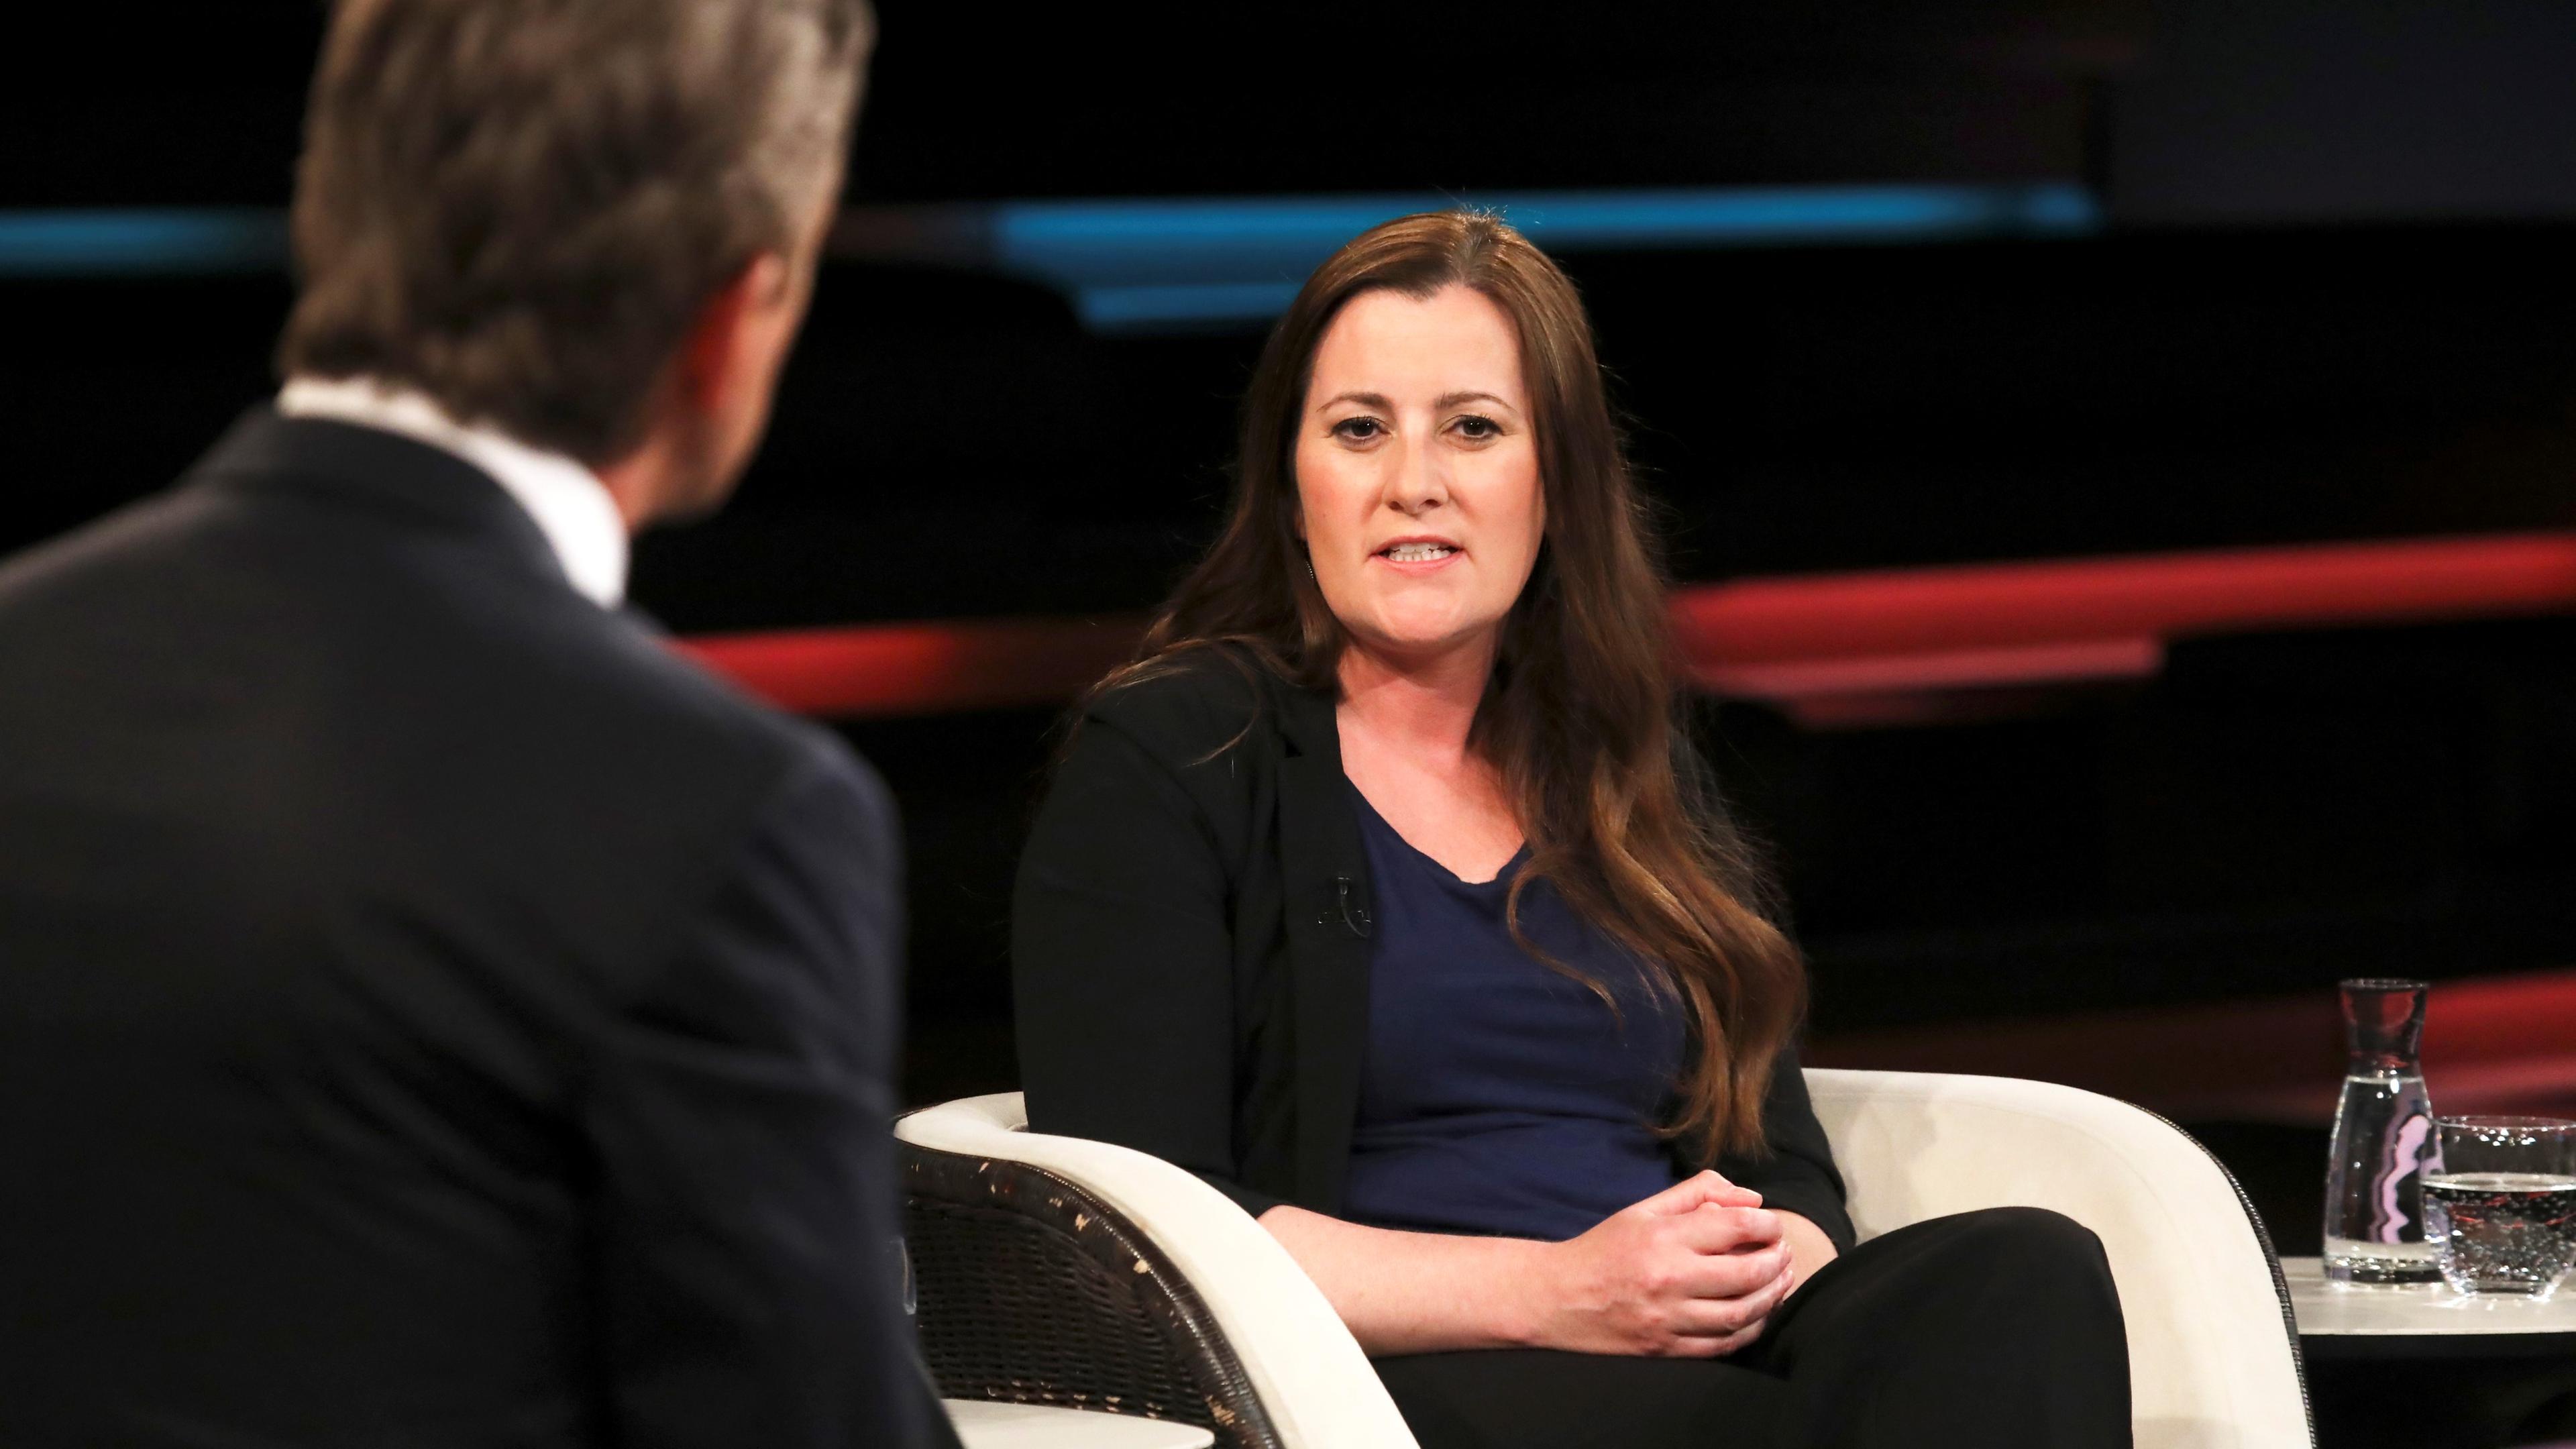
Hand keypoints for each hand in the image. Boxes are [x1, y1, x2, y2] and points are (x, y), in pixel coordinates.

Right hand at [1517, 1170, 1792, 1357]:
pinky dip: (1751, 1329)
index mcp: (1663, 1237)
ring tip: (1783, 1280)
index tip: (1772, 1223)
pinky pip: (1724, 1344)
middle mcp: (1669, 1278)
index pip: (1734, 1226)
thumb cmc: (1604, 1248)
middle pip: (1748, 1272)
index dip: (1766, 1223)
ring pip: (1743, 1313)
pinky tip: (1760, 1313)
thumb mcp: (1643, 1209)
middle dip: (1778, 1260)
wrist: (1558, 1299)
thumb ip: (1697, 1194)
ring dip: (1773, 1296)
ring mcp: (1669, 1319)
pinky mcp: (1667, 1349)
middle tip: (1784, 1252)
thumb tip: (1750, 1198)